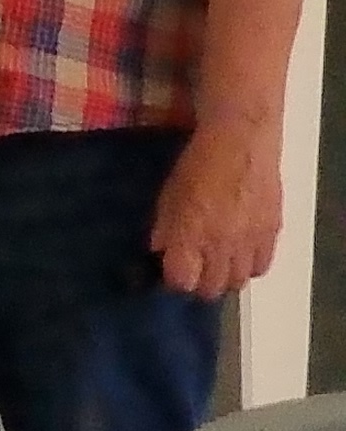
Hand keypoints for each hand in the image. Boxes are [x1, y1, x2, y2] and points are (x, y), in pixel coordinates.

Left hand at [153, 120, 282, 299]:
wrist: (240, 142)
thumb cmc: (197, 164)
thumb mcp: (169, 194)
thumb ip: (165, 227)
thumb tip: (159, 251)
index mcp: (192, 234)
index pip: (182, 281)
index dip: (174, 278)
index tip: (171, 268)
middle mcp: (223, 245)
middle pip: (212, 289)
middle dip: (199, 283)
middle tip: (194, 267)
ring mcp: (250, 241)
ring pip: (238, 282)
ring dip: (225, 276)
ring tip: (216, 261)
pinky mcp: (272, 233)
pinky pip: (261, 266)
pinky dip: (249, 266)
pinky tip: (239, 253)